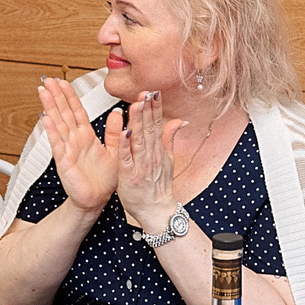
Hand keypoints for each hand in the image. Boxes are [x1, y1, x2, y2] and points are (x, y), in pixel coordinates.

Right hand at [39, 78, 121, 215]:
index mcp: (86, 136)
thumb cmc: (104, 179)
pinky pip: (57, 143)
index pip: (76, 111)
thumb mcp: (115, 150)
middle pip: (64, 113)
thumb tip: (117, 112)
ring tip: (43, 92)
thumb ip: (114, 131)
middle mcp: (75, 140)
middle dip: (56, 96)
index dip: (70, 96)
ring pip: (58, 123)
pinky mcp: (64, 161)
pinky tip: (45, 118)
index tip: (63, 82)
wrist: (97, 200)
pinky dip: (51, 130)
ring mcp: (67, 149)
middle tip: (48, 80)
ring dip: (50, 107)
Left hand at [115, 91, 183, 233]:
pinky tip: (125, 132)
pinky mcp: (129, 176)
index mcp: (158, 151)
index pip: (158, 125)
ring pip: (139, 140)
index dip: (156, 108)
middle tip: (146, 92)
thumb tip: (179, 121)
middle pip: (149, 129)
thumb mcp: (168, 160)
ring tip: (136, 105)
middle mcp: (151, 156)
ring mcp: (141, 166)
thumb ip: (170, 139)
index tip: (154, 92)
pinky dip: (126, 146)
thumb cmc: (158, 188)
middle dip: (147, 110)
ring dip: (138, 122)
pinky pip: (126, 159)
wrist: (156, 211)